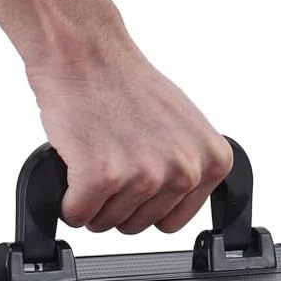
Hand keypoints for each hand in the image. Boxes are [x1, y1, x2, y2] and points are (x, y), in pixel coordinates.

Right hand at [27, 43, 232, 233]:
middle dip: (116, 201)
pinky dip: (68, 199)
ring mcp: (145, 175)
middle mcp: (184, 171)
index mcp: (212, 162)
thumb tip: (178, 202)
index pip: (172, 221)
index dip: (144, 203)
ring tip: (95, 155)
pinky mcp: (103, 176)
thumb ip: (186, 168)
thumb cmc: (125, 85)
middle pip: (138, 226)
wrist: (86, 54)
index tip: (134, 174)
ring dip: (91, 199)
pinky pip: (78, 214)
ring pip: (107, 223)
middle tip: (110, 158)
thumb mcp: (183, 128)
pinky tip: (75, 165)